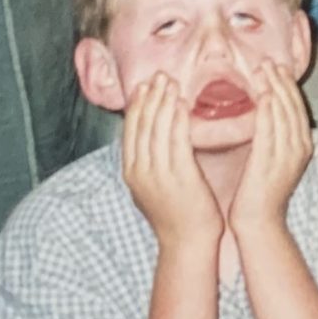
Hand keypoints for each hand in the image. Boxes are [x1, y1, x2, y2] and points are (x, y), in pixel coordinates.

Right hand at [120, 74, 224, 248]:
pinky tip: (181, 102)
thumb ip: (152, 164)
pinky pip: (176, 140)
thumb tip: (155, 141)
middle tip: (156, 76)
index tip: (142, 86)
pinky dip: (177, 119)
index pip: (130, 133)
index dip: (136, 107)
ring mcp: (157, 174)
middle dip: (148, 98)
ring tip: (169, 81)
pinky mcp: (178, 176)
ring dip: (162, 102)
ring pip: (156, 130)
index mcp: (132, 173)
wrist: (187, 243)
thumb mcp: (155, 186)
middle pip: (141, 127)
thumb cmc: (178, 214)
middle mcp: (139, 171)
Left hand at [230, 56, 312, 233]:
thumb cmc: (259, 192)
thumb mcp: (272, 159)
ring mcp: (288, 155)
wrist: (258, 222)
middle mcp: (299, 147)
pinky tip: (265, 95)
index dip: (287, 86)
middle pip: (293, 106)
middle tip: (269, 61)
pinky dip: (270, 111)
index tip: (276, 67)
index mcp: (301, 145)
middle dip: (282, 82)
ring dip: (275, 89)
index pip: (296, 108)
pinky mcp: (272, 162)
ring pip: (284, 114)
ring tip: (264, 70)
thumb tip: (263, 114)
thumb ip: (272, 137)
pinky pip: (273, 131)